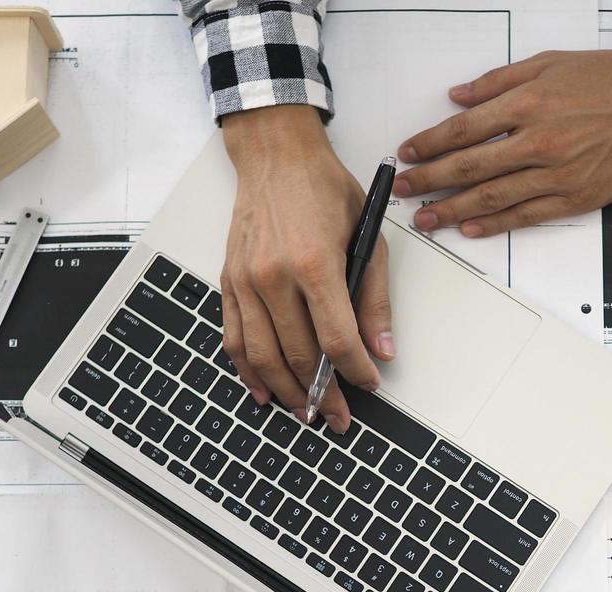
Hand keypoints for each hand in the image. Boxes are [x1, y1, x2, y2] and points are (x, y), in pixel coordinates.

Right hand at [220, 106, 393, 430]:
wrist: (275, 154)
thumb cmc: (324, 189)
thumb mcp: (368, 235)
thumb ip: (374, 297)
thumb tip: (382, 348)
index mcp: (315, 263)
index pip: (337, 338)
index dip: (356, 371)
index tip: (370, 385)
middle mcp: (274, 275)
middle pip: (299, 355)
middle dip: (323, 394)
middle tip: (340, 417)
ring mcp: (246, 280)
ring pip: (263, 356)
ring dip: (286, 392)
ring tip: (307, 414)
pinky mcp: (228, 281)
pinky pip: (233, 338)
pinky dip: (248, 371)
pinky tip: (264, 392)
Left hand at [394, 46, 611, 236]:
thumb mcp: (552, 63)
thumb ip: (500, 81)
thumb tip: (459, 96)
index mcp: (529, 103)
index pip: (464, 129)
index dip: (430, 144)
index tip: (409, 154)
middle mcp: (539, 141)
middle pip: (470, 167)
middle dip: (430, 181)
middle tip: (405, 190)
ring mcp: (557, 174)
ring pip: (492, 197)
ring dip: (453, 210)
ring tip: (427, 218)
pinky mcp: (576, 198)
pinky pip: (526, 216)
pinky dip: (495, 224)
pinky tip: (471, 228)